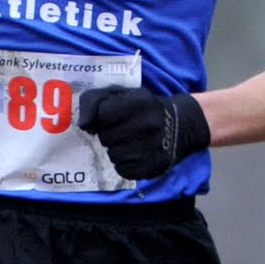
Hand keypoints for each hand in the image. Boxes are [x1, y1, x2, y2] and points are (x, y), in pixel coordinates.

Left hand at [77, 86, 210, 179]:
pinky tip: (137, 154)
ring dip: (117, 150)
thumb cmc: (144, 108)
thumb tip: (83, 125)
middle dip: (110, 134)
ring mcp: (153, 147)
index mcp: (139, 101)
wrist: (182, 125)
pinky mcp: (153, 166)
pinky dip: (125, 164)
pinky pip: (122, 170)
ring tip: (132, 142)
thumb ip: (94, 101)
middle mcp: (148, 124)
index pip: (102, 114)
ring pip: (113, 155)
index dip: (103, 117)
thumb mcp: (121, 93)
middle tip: (125, 129)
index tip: (113, 116)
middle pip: (106, 137)